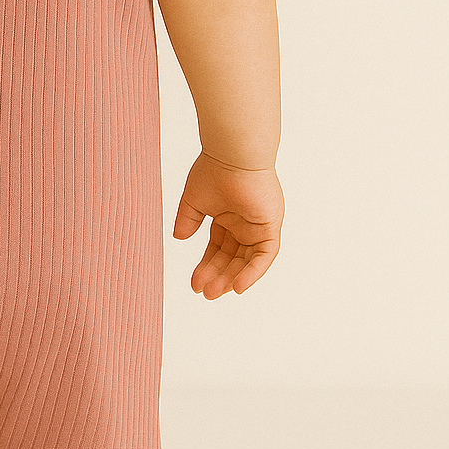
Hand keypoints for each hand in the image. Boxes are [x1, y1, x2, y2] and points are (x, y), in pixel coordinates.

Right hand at [173, 150, 283, 297]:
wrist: (231, 155)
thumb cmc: (213, 169)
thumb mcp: (194, 200)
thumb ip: (188, 220)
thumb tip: (179, 238)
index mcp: (227, 216)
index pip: (218, 249)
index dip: (206, 266)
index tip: (194, 283)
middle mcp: (244, 223)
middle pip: (231, 258)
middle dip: (217, 276)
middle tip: (203, 292)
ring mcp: (258, 226)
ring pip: (247, 261)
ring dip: (231, 278)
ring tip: (213, 292)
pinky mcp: (270, 226)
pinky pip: (264, 256)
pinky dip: (252, 272)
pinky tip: (237, 287)